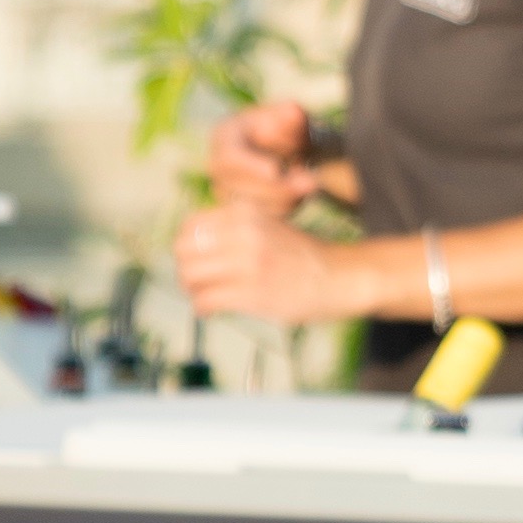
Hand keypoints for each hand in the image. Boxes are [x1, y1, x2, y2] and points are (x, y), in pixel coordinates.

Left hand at [172, 201, 349, 328]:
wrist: (339, 276)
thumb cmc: (301, 255)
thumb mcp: (267, 225)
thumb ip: (232, 228)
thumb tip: (189, 244)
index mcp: (245, 212)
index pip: (190, 226)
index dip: (186, 246)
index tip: (196, 260)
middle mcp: (244, 233)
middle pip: (183, 250)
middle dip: (185, 269)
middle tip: (197, 281)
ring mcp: (248, 263)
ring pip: (190, 275)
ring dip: (192, 290)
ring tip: (205, 296)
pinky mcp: (252, 293)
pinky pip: (206, 300)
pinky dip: (203, 308)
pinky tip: (211, 311)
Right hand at [200, 102, 322, 217]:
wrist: (292, 148)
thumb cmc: (289, 127)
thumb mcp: (294, 117)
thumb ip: (293, 116)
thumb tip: (295, 112)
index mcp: (224, 136)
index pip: (229, 157)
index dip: (251, 167)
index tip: (276, 170)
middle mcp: (218, 166)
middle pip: (240, 187)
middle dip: (278, 188)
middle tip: (312, 182)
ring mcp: (228, 190)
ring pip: (254, 207)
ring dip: (287, 199)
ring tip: (313, 182)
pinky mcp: (243, 210)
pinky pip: (264, 217)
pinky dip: (288, 207)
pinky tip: (304, 192)